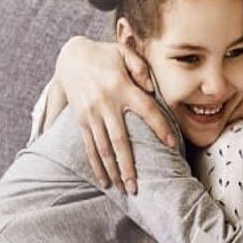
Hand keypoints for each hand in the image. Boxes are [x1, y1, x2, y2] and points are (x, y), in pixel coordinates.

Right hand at [54, 36, 174, 194]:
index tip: (171, 144)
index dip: (160, 128)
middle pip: (120, 140)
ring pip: (103, 148)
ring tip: (123, 190)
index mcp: (121, 87)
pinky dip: (96, 166)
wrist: (70, 56)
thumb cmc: (104, 55)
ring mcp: (91, 114)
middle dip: (129, 166)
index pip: (147, 110)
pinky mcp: (80, 120)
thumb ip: (140, 66)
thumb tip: (152, 87)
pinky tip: (104, 181)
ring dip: (113, 171)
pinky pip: (89, 147)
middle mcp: (106, 103)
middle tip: (137, 186)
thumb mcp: (124, 52)